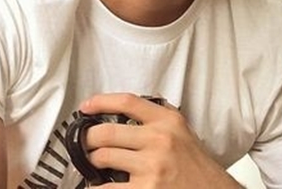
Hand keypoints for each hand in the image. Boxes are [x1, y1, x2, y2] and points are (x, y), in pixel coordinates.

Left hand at [80, 93, 241, 187]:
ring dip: (91, 163)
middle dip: (87, 140)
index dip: (100, 101)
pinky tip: (97, 186)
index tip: (86, 107)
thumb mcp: (183, 132)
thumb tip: (125, 111)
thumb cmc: (197, 167)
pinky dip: (96, 187)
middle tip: (84, 144)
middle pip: (106, 132)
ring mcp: (152, 166)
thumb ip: (158, 119)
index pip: (127, 102)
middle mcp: (159, 140)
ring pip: (102, 158)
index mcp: (168, 122)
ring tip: (92, 166)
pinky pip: (107, 188)